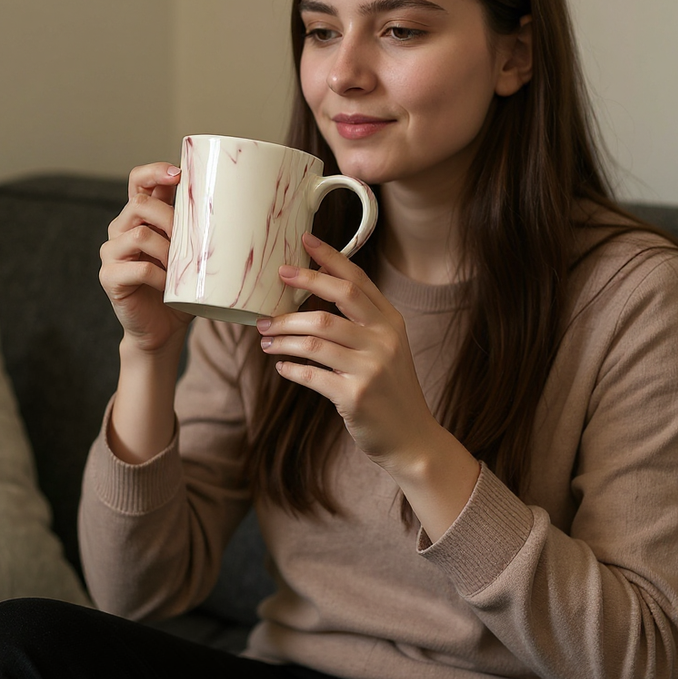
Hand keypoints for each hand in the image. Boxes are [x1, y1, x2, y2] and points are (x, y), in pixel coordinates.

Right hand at [99, 163, 192, 353]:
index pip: (139, 180)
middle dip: (171, 218)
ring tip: (183, 269)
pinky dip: (160, 276)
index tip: (178, 173)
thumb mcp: (193, 255)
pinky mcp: (109, 277)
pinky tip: (170, 287)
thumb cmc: (182, 290)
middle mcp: (121, 230)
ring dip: (168, 251)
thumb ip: (198, 231)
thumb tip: (234, 207)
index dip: (155, 171)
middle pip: (139, 204)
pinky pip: (137, 268)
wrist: (163, 329)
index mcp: (141, 218)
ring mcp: (112, 253)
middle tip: (191, 239)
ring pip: (139, 235)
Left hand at [257, 233, 439, 471]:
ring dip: (283, 336)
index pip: (357, 281)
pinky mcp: (355, 395)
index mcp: (391, 322)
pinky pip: (311, 374)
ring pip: (315, 338)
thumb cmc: (391, 390)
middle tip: (277, 279)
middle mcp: (384, 339)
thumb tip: (311, 300)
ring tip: (266, 337)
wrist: (411, 438)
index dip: (330, 258)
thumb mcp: (387, 349)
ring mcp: (371, 367)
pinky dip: (290, 368)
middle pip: (337, 299)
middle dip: (303, 284)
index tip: (304, 241)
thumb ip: (360, 324)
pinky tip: (281, 366)